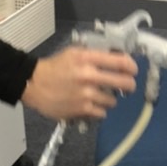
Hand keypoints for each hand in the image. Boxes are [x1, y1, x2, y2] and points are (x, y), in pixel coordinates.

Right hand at [21, 46, 138, 121]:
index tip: (133, 70)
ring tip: (99, 96)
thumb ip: (95, 56)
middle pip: (124, 82)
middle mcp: (89, 75)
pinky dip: (98, 110)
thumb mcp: (74, 53)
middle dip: (129, 85)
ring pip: (113, 100)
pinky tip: (90, 105)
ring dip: (108, 98)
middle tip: (127, 86)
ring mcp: (86, 94)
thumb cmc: (55, 67)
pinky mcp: (82, 109)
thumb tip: (117, 59)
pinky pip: (102, 113)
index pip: (121, 62)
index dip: (132, 66)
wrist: (33, 84)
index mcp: (87, 58)